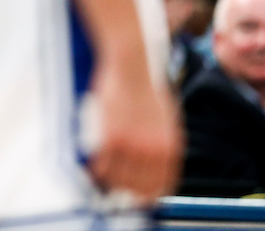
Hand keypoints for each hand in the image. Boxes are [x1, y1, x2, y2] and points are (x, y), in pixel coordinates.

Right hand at [86, 56, 181, 203]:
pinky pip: (103, 165)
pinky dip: (97, 169)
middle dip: (128, 192)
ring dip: (111, 182)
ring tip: (103, 176)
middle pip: (140, 188)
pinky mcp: (112, 137)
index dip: (150, 195)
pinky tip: (94, 166)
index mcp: (171, 146)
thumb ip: (163, 142)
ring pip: (120, 180)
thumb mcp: (166, 118)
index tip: (139, 197)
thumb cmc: (146, 87)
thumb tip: (157, 161)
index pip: (164, 185)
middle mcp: (154, 151)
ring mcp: (132, 145)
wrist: (131, 66)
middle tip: (116, 188)